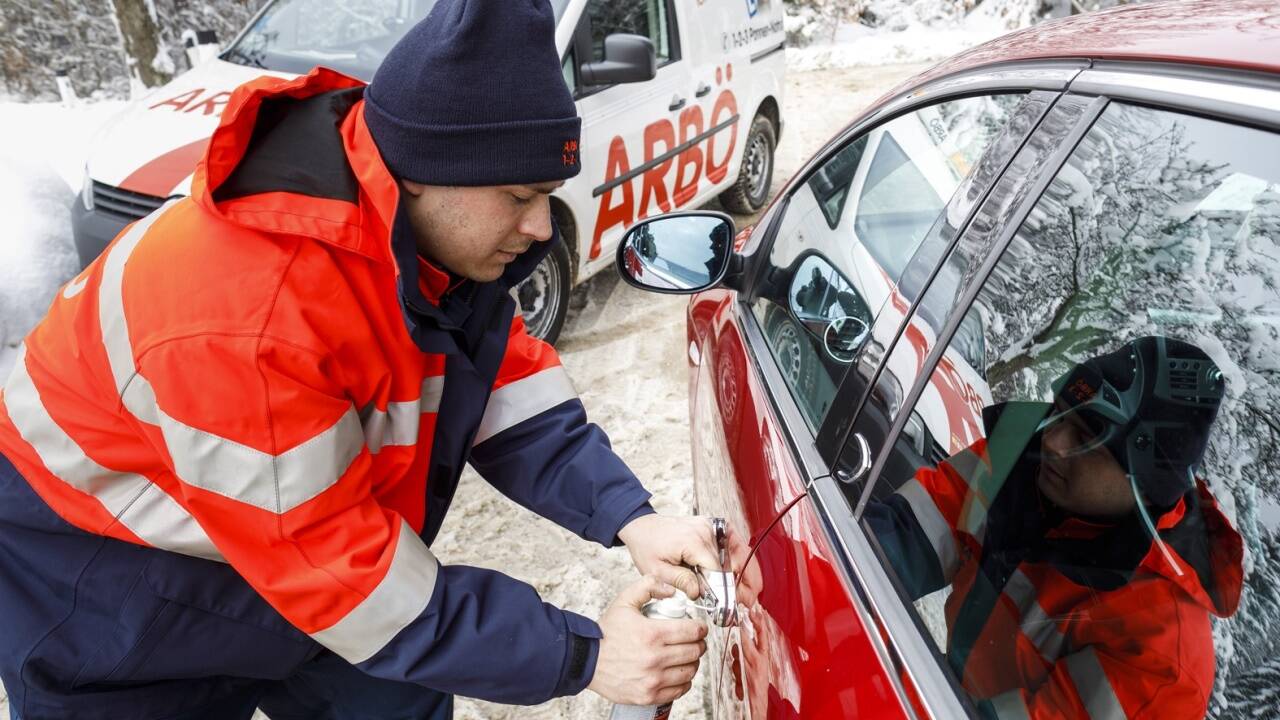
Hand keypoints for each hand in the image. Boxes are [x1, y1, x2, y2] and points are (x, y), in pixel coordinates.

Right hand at [588, 575, 707, 705]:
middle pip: (694, 651)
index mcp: (652, 634)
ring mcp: (652, 679)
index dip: (700, 628)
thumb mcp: (624, 601)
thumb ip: (648, 586)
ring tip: (687, 656)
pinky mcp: (649, 695)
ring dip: (693, 662)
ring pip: (689, 671)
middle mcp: (655, 658)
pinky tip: (678, 673)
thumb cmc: (606, 633)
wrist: (586, 660)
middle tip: (695, 641)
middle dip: (699, 644)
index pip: (692, 631)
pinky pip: (679, 690)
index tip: (699, 627)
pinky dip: (684, 681)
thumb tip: (671, 590)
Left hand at [618, 514, 719, 598]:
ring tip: (689, 567)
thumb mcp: (658, 571)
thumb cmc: (646, 547)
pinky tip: (695, 559)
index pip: (715, 571)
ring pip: (719, 556)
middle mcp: (702, 530)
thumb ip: (680, 581)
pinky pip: (716, 546)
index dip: (711, 587)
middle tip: (690, 581)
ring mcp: (706, 526)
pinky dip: (708, 556)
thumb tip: (697, 591)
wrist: (641, 528)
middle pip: (719, 564)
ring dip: (708, 567)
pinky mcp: (707, 525)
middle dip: (708, 578)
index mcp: (692, 542)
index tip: (704, 596)